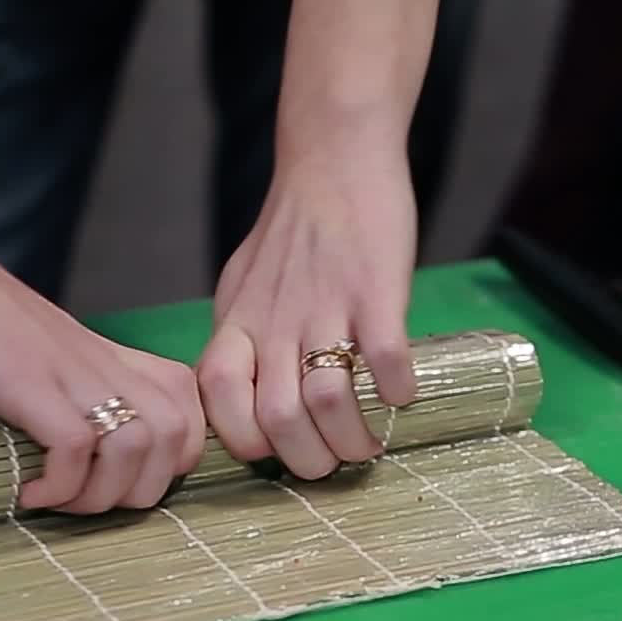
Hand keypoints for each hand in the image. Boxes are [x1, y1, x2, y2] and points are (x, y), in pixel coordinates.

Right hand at [0, 185, 204, 512]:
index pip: (188, 412)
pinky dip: (60, 488)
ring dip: (98, 497)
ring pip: (137, 448)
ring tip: (56, 501)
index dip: (170, 463)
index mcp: (110, 355)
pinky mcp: (27, 380)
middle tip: (85, 501)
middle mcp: (102, 360)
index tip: (119, 484)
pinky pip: (76, 449)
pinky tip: (29, 495)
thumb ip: (70, 392)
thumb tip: (79, 453)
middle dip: (141, 492)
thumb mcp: (38, 355)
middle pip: (176, 439)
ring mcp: (68, 369)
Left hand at [197, 145, 418, 479]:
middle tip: (333, 463)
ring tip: (368, 444)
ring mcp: (325, 306)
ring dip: (352, 439)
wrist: (334, 158)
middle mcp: (275, 321)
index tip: (279, 449)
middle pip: (278, 419)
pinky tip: (401, 394)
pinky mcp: (375, 291)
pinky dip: (396, 390)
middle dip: (309, 460)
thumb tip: (238, 401)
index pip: (220, 402)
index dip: (249, 442)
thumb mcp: (242, 288)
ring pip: (327, 400)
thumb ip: (238, 343)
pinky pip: (385, 358)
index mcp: (238, 324)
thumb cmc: (291, 230)